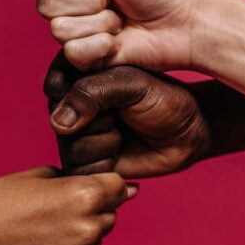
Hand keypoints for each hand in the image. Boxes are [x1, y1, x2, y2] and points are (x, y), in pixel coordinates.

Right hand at [0, 167, 133, 244]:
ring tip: (38, 238)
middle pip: (108, 218)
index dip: (99, 189)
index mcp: (85, 194)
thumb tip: (126, 189)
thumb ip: (82, 182)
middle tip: (49, 217)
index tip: (76, 194)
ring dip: (76, 241)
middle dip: (89, 215)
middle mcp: (87, 228)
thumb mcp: (42, 177)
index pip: (118, 188)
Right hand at [27, 0, 197, 69]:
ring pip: (59, 30)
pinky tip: (117, 42)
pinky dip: (99, 46)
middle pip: (46, 6)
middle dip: (87, 2)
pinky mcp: (87, 60)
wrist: (182, 24)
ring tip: (120, 21)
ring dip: (98, 24)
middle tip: (113, 1)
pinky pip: (73, 53)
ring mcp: (77, 33)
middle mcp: (70, 6)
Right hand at [44, 52, 211, 176]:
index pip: (56, 84)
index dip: (84, 94)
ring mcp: (75, 134)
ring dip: (106, 143)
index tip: (115, 90)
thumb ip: (91, 93)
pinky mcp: (84, 162)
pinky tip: (121, 152)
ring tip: (123, 133)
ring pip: (70, 148)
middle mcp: (69, 104)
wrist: (188, 132)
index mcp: (77, 73)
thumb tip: (58, 123)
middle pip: (60, 120)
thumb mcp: (131, 84)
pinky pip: (79, 171)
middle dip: (99, 121)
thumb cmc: (163, 98)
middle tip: (122, 113)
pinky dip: (105, 165)